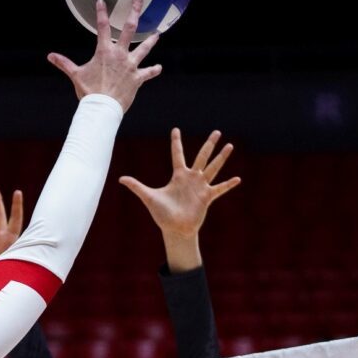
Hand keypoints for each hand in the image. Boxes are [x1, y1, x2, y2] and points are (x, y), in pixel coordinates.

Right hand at [47, 0, 163, 112]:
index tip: (102, 1)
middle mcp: (120, 55)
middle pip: (129, 29)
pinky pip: (148, 73)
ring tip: (157, 34)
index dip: (101, 13)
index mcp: (104, 52)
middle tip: (140, 1)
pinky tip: (159, 67)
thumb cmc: (89, 91)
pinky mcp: (137, 78)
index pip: (102, 27)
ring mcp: (130, 65)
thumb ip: (64, 63)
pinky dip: (153, 70)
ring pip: (144, 48)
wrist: (102, 107)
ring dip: (151, 40)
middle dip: (134, 12)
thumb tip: (50, 56)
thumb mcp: (76, 75)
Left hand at [119, 128, 238, 240]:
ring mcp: (200, 187)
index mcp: (178, 176)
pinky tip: (237, 179)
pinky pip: (219, 189)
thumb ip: (136, 186)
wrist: (174, 229)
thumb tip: (120, 178)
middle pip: (201, 157)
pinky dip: (228, 184)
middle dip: (209, 145)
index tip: (175, 129)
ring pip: (212, 168)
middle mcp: (191, 178)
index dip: (176, 142)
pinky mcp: (207, 197)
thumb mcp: (149, 197)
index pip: (177, 154)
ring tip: (229, 146)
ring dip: (221, 158)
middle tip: (217, 132)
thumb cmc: (162, 214)